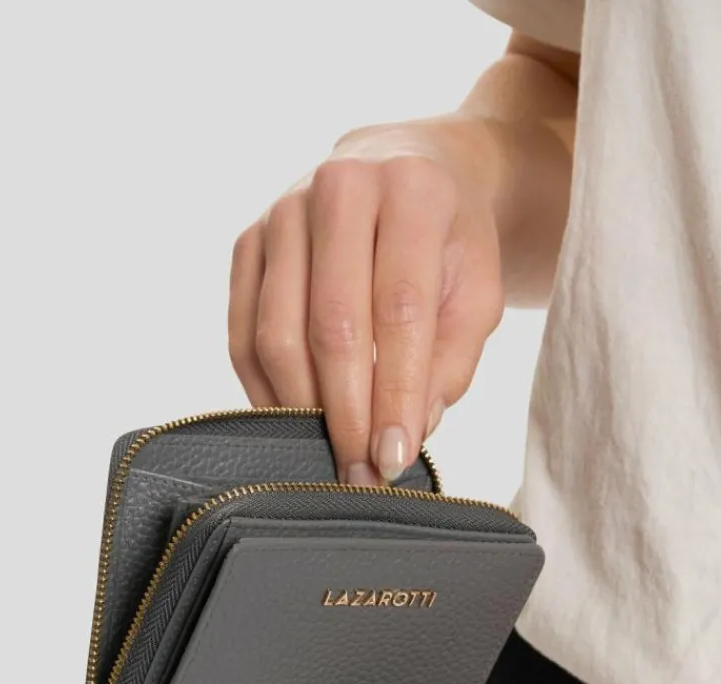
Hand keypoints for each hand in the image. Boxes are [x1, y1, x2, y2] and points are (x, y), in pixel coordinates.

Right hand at [227, 118, 504, 483]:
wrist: (402, 172)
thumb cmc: (449, 245)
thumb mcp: (478, 294)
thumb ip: (452, 360)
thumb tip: (406, 430)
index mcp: (411, 192)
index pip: (400, 309)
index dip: (396, 392)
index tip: (395, 457)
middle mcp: (338, 188)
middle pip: (332, 325)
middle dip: (347, 413)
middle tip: (362, 475)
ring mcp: (281, 212)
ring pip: (277, 333)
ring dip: (303, 409)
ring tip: (333, 456)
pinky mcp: (247, 242)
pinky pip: (242, 332)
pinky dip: (265, 389)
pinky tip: (294, 423)